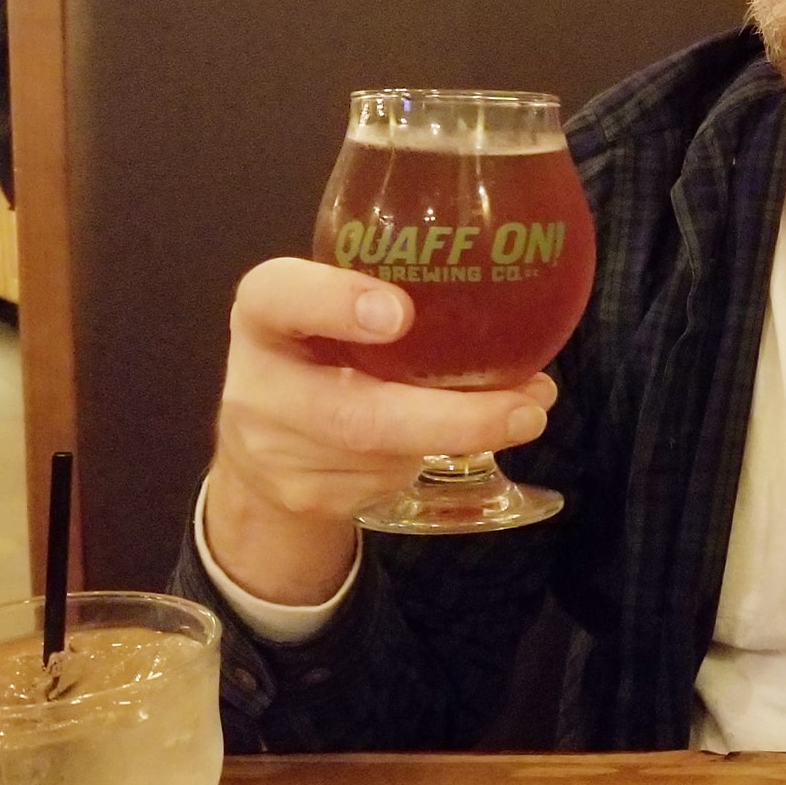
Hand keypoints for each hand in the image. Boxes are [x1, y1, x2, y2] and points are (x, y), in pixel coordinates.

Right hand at [204, 258, 554, 604]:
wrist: (258, 447)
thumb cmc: (322, 350)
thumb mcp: (334, 305)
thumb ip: (395, 287)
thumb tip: (525, 297)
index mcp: (265, 313)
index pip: (280, 296)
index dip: (335, 303)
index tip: (399, 312)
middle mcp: (260, 383)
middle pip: (354, 415)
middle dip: (452, 419)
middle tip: (527, 409)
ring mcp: (276, 451)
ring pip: (384, 456)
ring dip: (462, 438)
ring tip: (520, 414)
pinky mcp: (306, 497)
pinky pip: (387, 482)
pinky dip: (439, 459)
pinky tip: (469, 442)